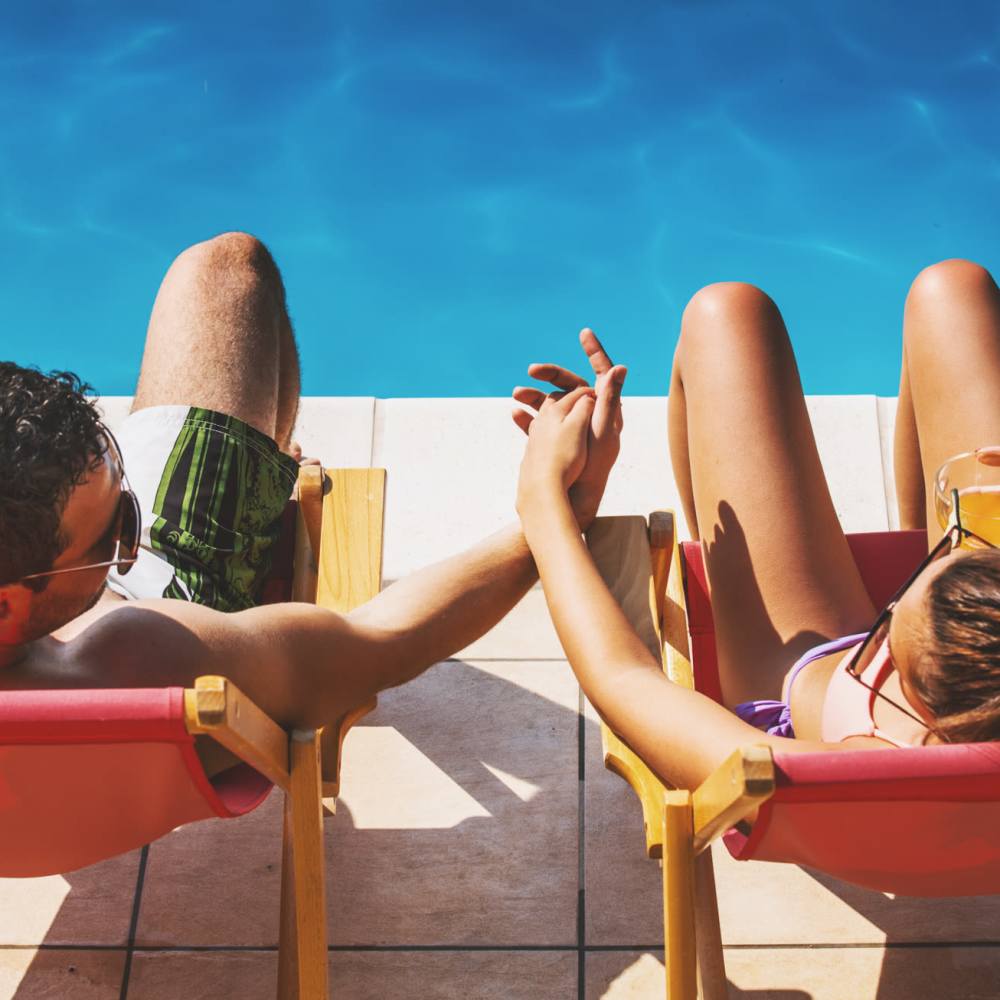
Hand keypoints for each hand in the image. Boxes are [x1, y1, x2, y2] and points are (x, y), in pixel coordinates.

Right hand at [512, 328, 626, 529]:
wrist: (574, 498)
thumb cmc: (591, 467)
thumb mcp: (602, 430)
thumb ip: (608, 399)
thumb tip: (619, 366)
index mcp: (606, 411)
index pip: (602, 373)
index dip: (595, 352)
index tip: (584, 333)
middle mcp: (589, 417)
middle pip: (570, 386)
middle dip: (550, 376)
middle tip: (531, 369)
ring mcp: (572, 430)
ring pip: (552, 404)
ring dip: (533, 396)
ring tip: (515, 394)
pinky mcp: (557, 443)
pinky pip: (541, 424)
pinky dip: (528, 417)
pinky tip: (514, 412)